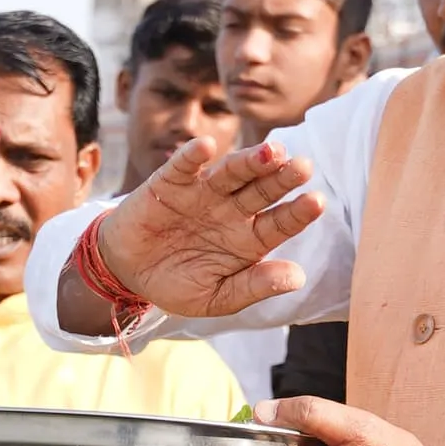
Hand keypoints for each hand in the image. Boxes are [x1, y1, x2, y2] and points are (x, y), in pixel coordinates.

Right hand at [97, 137, 321, 320]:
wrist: (127, 273)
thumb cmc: (177, 284)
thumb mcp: (217, 297)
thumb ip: (255, 286)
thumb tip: (298, 277)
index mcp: (248, 238)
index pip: (279, 223)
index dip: (297, 212)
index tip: (317, 202)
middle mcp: (231, 210)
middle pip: (262, 190)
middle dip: (282, 178)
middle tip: (302, 166)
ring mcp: (202, 193)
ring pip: (231, 172)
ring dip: (250, 160)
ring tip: (272, 151)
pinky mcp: (170, 183)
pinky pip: (183, 166)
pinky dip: (193, 155)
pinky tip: (206, 147)